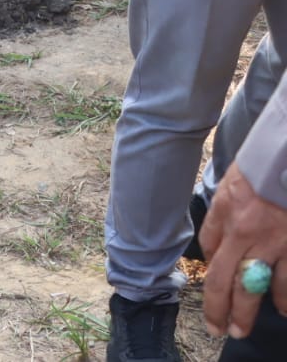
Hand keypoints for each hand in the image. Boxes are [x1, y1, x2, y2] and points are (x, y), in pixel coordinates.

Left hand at [199, 162, 286, 338]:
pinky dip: (284, 298)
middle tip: (218, 329)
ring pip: (256, 288)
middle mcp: (245, 232)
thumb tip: (215, 249)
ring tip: (243, 327)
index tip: (210, 280)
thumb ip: (221, 218)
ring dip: (249, 312)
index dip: (207, 267)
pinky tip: (283, 309)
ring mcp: (274, 242)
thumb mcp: (229, 186)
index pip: (208, 249)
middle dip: (219, 309)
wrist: (286, 156)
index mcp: (225, 213)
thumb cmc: (260, 168)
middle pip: (225, 280)